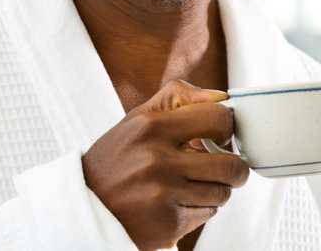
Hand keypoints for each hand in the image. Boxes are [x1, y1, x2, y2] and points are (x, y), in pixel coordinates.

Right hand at [81, 80, 248, 249]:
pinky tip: (180, 203)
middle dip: (235, 169)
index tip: (221, 136)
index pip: (218, 118)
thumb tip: (222, 96)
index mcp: (151, 127)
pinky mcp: (167, 224)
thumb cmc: (116, 160)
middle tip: (228, 169)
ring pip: (222, 192)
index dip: (226, 128)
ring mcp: (163, 194)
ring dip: (217, 190)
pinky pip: (207, 213)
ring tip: (197, 187)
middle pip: (230, 164)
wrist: (84, 208)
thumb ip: (178, 98)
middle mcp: (157, 160)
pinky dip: (200, 210)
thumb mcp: (137, 120)